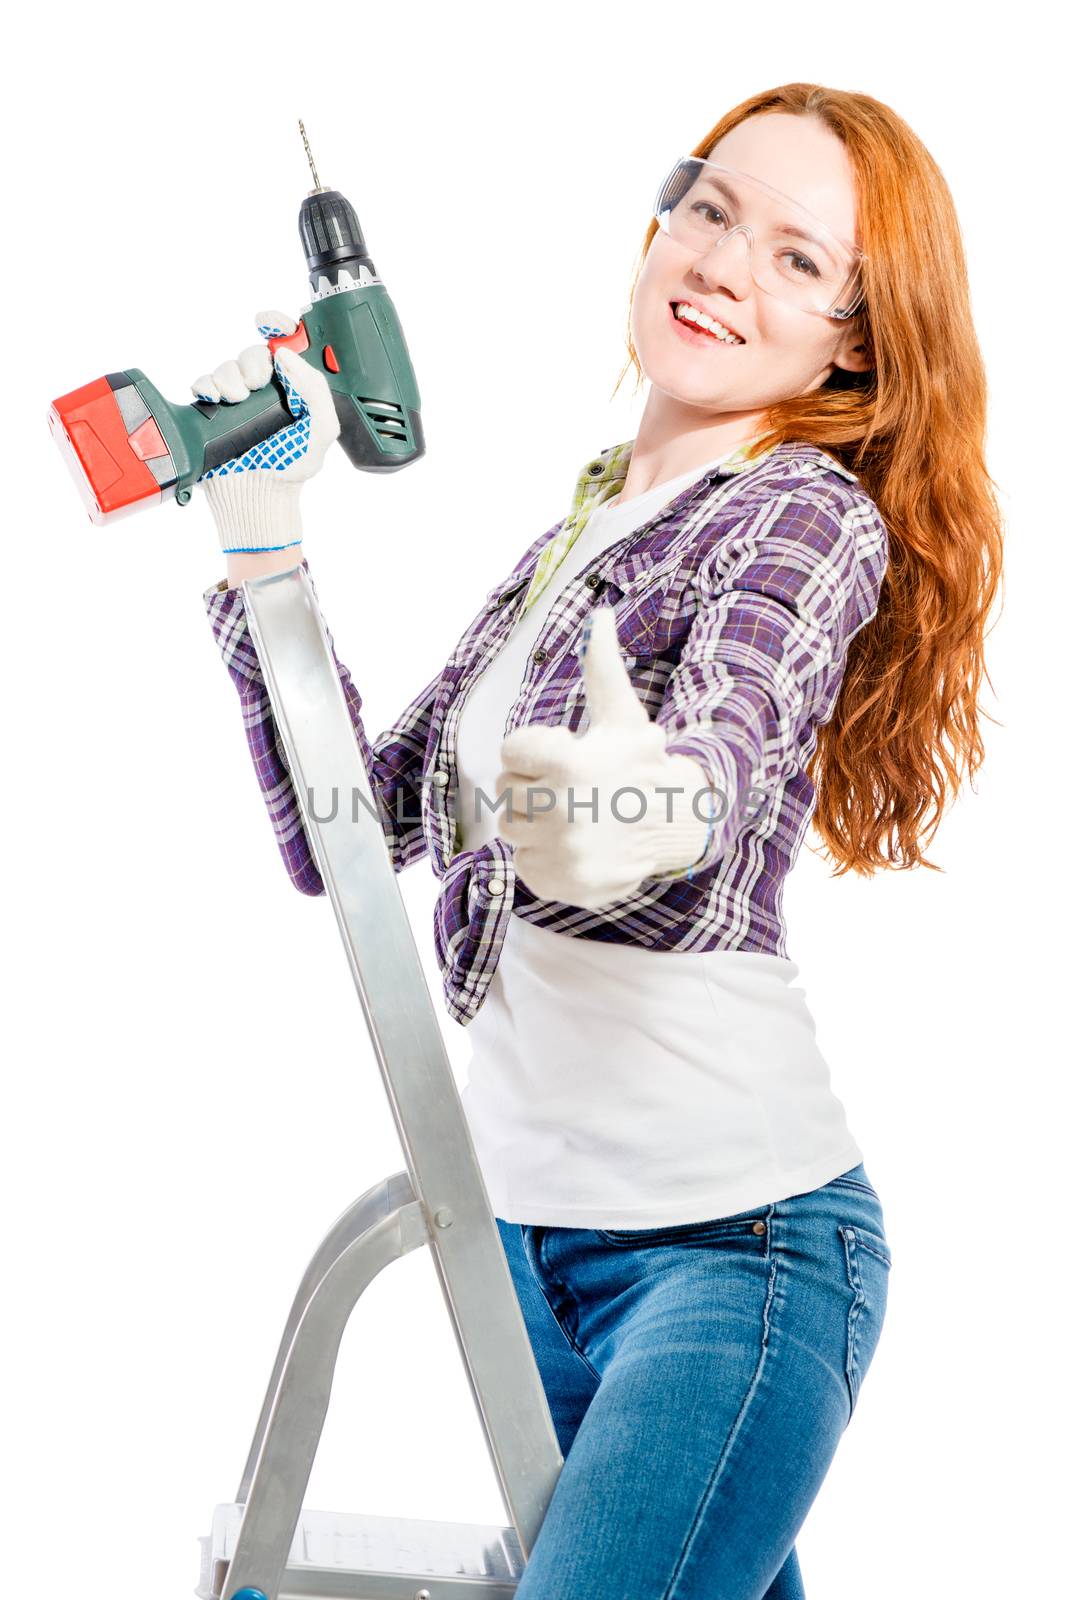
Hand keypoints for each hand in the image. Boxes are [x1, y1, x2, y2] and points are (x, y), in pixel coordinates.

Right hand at [191, 310, 339, 553]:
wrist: (258, 496)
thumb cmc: (293, 466)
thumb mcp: (322, 430)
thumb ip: (316, 390)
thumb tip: (287, 356)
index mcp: (294, 388)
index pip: (287, 344)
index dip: (279, 326)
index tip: (269, 325)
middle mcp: (265, 390)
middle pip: (253, 353)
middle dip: (252, 363)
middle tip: (256, 385)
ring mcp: (237, 399)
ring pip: (226, 366)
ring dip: (230, 378)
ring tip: (236, 400)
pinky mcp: (212, 411)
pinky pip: (203, 383)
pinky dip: (206, 387)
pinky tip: (215, 401)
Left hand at [496, 607, 715, 909]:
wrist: (677, 822)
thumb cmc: (641, 762)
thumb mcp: (623, 714)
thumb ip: (601, 667)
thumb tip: (599, 612)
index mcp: (567, 762)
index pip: (510, 753)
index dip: (535, 750)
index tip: (565, 752)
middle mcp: (561, 809)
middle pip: (507, 793)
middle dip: (533, 785)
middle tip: (569, 787)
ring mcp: (562, 851)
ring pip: (513, 830)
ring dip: (536, 820)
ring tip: (572, 814)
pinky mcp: (563, 882)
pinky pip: (525, 865)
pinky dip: (544, 856)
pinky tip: (574, 843)